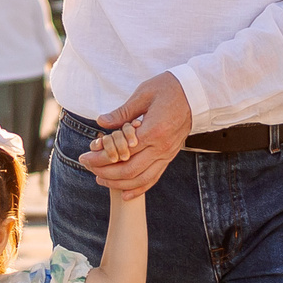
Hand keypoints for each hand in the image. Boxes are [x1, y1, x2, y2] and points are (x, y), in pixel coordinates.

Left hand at [88, 73, 191, 197]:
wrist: (197, 93)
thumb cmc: (169, 88)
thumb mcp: (143, 94)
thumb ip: (122, 112)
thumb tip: (101, 122)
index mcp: (153, 130)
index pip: (121, 152)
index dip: (100, 157)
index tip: (85, 156)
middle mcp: (161, 147)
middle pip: (129, 170)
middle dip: (104, 171)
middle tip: (88, 166)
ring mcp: (167, 154)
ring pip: (141, 179)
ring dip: (118, 183)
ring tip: (100, 179)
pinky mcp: (170, 157)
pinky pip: (154, 178)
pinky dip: (139, 189)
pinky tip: (125, 194)